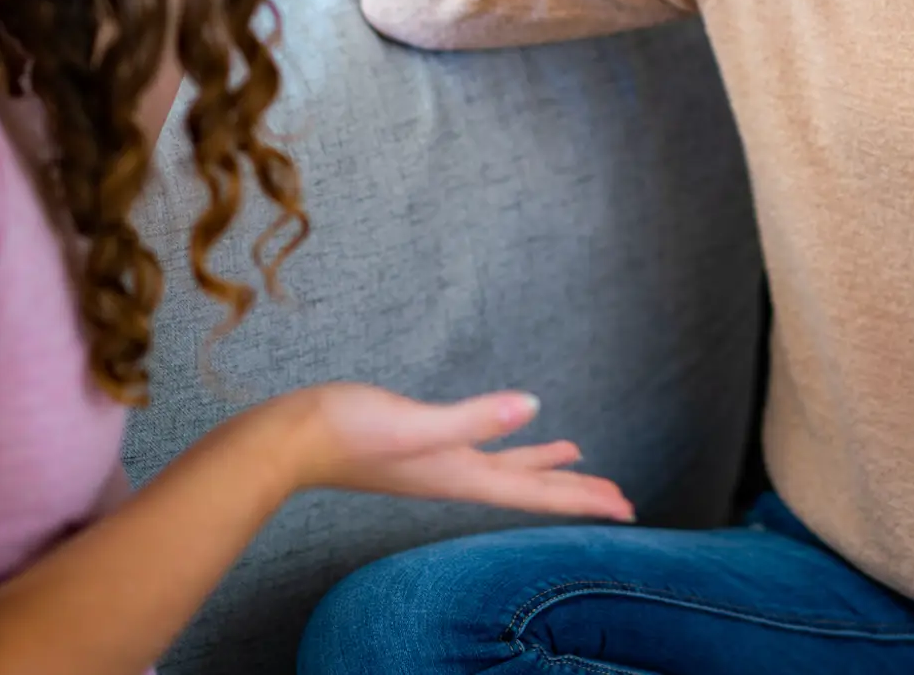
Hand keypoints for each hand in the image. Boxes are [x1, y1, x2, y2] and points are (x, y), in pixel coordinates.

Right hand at [276, 384, 635, 521]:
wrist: (287, 439)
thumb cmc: (344, 431)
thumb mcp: (416, 421)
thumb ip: (474, 417)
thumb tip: (533, 407)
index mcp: (461, 474)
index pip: (537, 493)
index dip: (584, 497)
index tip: (627, 507)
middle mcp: (455, 475)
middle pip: (531, 488)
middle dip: (578, 492)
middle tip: (623, 500)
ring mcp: (437, 464)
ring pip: (508, 471)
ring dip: (546, 469)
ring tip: (579, 459)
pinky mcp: (420, 447)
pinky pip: (482, 453)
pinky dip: (507, 447)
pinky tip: (509, 432)